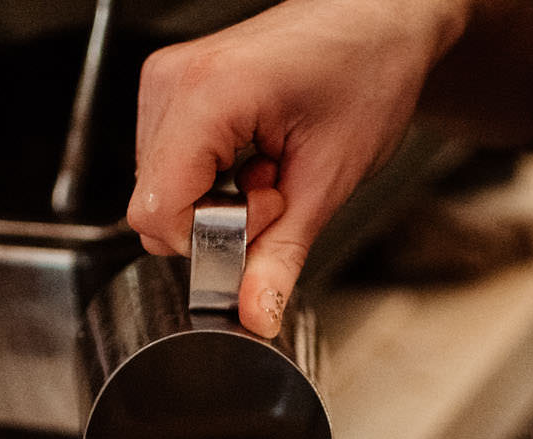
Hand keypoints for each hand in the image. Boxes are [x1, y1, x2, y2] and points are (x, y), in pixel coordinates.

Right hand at [128, 0, 469, 335]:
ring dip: (216, 202)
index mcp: (207, 94)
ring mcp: (167, 81)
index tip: (265, 220)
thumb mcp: (330, 179)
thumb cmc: (368, 70)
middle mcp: (172, 81)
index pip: (156, 213)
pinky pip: (170, 167)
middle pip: (152, 207)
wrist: (380, 19)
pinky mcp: (173, 88)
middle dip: (216, 223)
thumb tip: (254, 314)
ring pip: (159, 192)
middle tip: (278, 191)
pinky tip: (256, 157)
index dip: (207, 241)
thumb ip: (282, 254)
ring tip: (272, 168)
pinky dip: (213, 180)